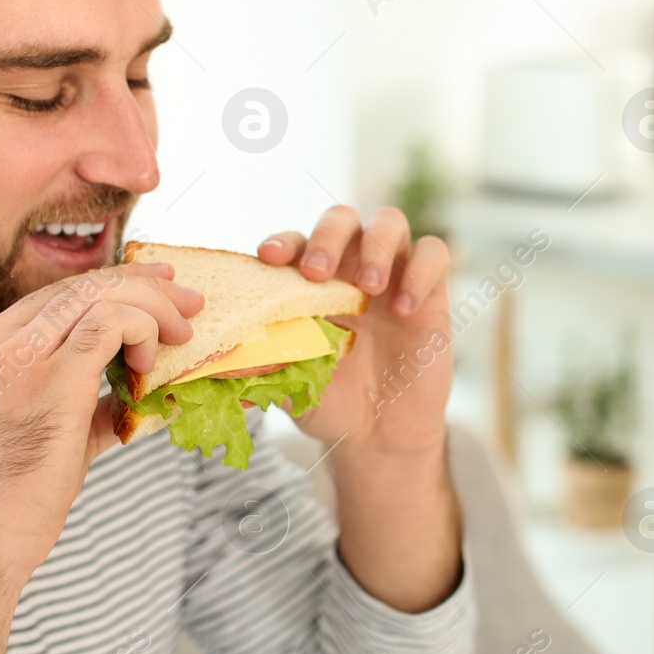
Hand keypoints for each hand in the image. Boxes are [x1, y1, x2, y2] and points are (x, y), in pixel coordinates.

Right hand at [0, 262, 201, 577]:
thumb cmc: (20, 490)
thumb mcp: (54, 424)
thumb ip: (91, 396)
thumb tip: (143, 385)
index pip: (63, 293)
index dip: (118, 283)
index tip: (162, 286)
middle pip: (83, 286)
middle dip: (147, 288)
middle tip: (190, 303)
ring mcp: (20, 355)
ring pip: (99, 294)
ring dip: (153, 308)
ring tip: (181, 334)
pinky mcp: (52, 377)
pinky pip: (110, 322)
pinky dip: (143, 331)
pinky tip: (151, 363)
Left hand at [256, 205, 450, 457]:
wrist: (379, 435)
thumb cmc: (329, 404)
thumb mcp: (290, 385)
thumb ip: (264, 364)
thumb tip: (220, 357)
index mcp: (310, 284)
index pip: (296, 243)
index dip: (283, 243)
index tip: (270, 259)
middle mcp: (350, 270)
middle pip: (341, 218)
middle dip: (328, 236)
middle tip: (318, 273)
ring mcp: (392, 277)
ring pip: (390, 222)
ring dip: (376, 246)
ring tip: (368, 287)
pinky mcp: (430, 292)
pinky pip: (433, 254)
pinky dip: (419, 272)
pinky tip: (404, 308)